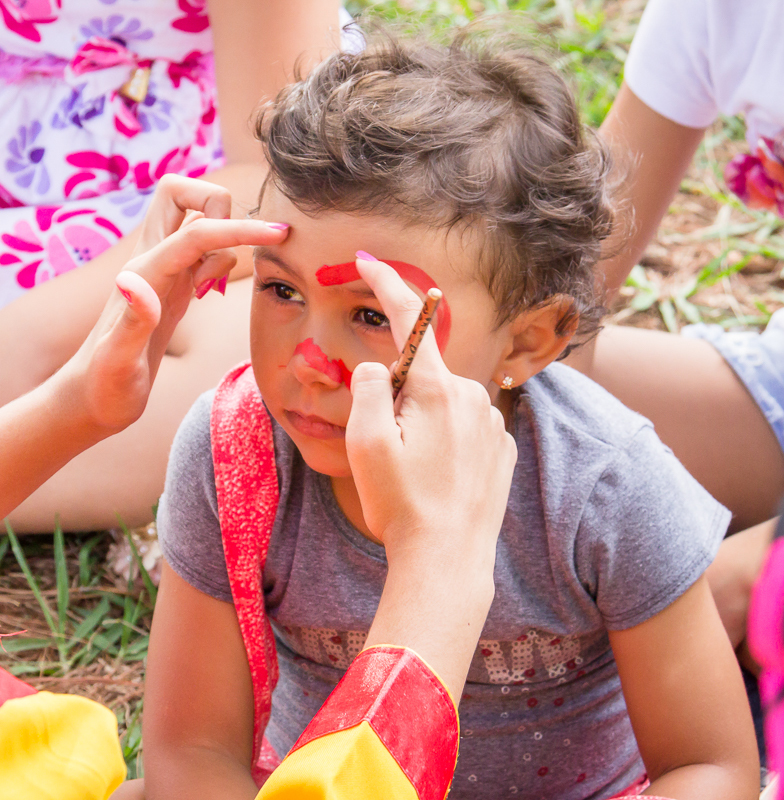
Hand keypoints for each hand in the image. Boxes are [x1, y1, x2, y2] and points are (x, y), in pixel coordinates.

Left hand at [52, 175, 287, 433]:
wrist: (90, 401)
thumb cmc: (104, 389)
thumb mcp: (117, 365)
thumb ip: (130, 322)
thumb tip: (133, 280)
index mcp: (144, 275)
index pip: (196, 232)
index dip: (236, 228)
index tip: (278, 234)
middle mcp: (150, 263)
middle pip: (180, 193)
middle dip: (217, 203)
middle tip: (235, 248)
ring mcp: (161, 272)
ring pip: (195, 217)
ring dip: (221, 233)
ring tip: (213, 287)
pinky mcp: (171, 287)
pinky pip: (201, 248)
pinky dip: (219, 255)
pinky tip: (212, 292)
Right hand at [346, 256, 516, 574]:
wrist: (448, 561)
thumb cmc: (401, 504)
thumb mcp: (365, 442)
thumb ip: (369, 387)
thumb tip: (381, 367)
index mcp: (438, 389)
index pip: (410, 319)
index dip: (387, 285)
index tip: (368, 259)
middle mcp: (474, 397)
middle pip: (421, 375)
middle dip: (397, 397)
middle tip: (385, 451)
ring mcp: (493, 424)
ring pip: (443, 405)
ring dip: (421, 425)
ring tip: (412, 475)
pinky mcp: (502, 450)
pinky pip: (464, 430)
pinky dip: (444, 444)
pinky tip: (437, 482)